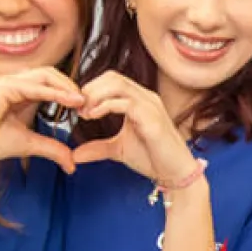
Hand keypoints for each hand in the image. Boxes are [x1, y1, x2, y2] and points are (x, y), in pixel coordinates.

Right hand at [0, 68, 82, 173]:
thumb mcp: (30, 144)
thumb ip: (52, 149)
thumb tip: (72, 165)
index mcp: (21, 92)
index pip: (51, 83)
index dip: (69, 92)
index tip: (86, 107)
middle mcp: (15, 83)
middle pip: (51, 74)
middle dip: (71, 86)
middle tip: (88, 102)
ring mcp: (8, 81)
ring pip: (46, 76)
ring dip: (66, 87)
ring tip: (82, 100)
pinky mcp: (4, 87)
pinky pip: (35, 87)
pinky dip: (54, 93)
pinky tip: (70, 101)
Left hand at [70, 71, 195, 182]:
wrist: (176, 173)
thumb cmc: (153, 159)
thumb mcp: (119, 150)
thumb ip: (98, 148)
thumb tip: (75, 154)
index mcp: (140, 100)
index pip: (111, 80)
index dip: (91, 89)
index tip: (79, 108)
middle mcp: (146, 98)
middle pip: (112, 77)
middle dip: (90, 89)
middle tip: (79, 109)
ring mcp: (150, 106)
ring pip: (117, 84)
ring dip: (95, 95)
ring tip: (85, 113)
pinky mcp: (151, 118)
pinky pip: (124, 102)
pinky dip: (104, 106)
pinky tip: (93, 117)